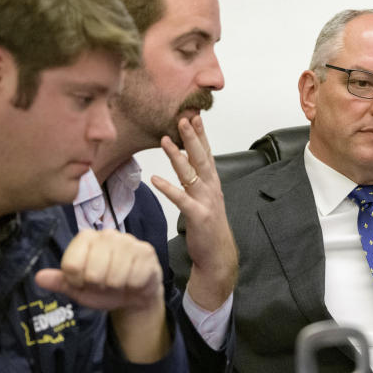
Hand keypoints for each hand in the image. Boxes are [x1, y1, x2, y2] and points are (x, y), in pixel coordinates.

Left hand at [35, 229, 167, 362]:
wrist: (133, 294)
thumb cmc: (103, 287)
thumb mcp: (78, 288)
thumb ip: (59, 282)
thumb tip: (39, 278)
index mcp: (86, 238)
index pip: (71, 265)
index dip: (76, 281)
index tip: (83, 281)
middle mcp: (107, 234)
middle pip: (92, 272)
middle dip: (98, 285)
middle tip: (104, 282)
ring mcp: (128, 241)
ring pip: (114, 276)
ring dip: (115, 286)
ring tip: (118, 281)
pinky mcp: (146, 252)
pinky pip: (134, 277)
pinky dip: (132, 285)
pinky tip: (133, 279)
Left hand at [150, 116, 237, 310]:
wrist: (218, 256)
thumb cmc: (208, 228)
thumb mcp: (205, 200)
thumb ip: (196, 182)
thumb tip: (184, 165)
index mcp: (212, 184)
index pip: (206, 154)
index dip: (201, 135)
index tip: (194, 116)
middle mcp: (211, 189)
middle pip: (201, 158)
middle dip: (192, 137)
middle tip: (183, 118)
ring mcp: (206, 202)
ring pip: (190, 174)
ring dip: (177, 156)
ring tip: (165, 140)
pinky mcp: (198, 216)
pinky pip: (181, 199)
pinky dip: (168, 188)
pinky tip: (154, 179)